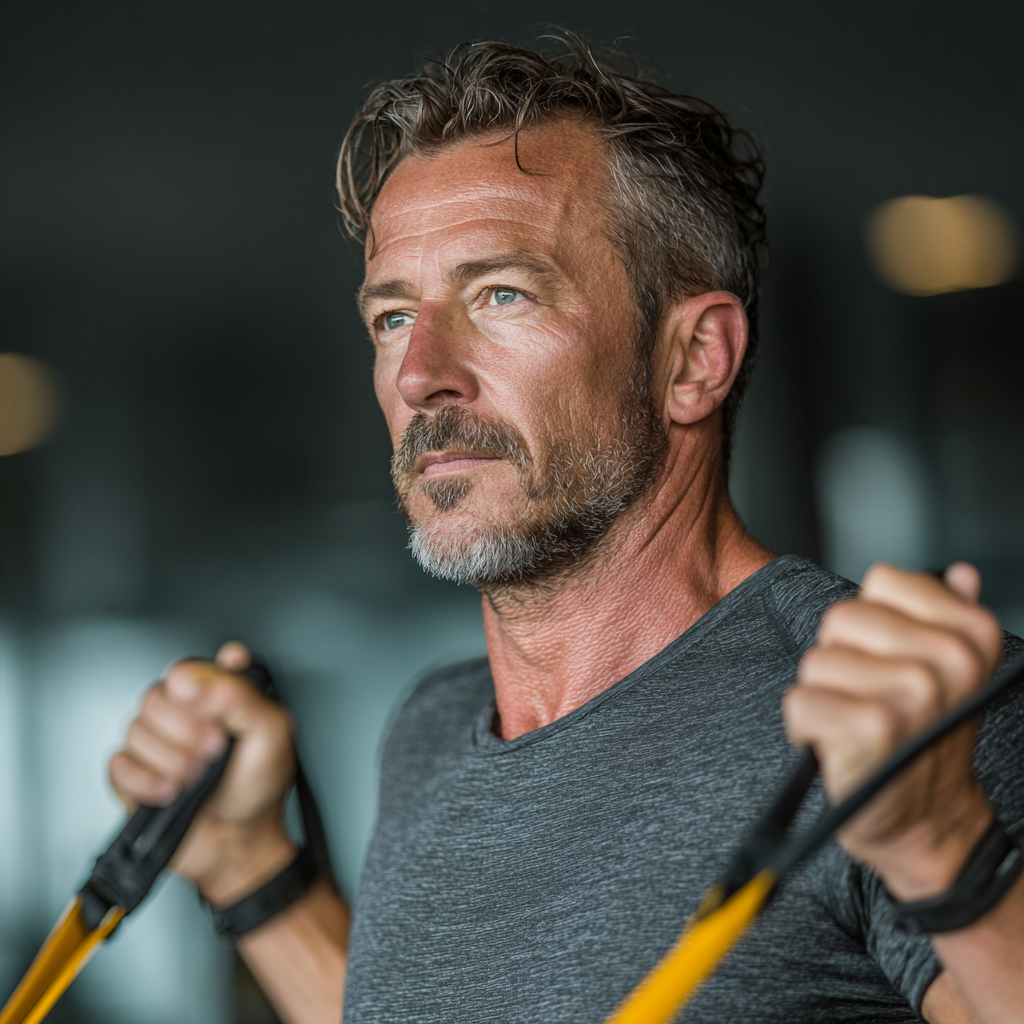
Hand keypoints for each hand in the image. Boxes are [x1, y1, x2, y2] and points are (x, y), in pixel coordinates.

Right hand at [108, 642, 297, 905]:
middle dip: (187, 731)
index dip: (197, 689)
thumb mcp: (271, 733)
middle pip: (155, 697)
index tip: (217, 716)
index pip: (187, 669)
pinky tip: (171, 792)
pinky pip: (118, 764)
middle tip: (214, 752)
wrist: (241, 843)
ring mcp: (154, 744)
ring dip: (172, 760)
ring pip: (135, 730)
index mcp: (215, 694)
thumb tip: (193, 679)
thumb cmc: (260, 786)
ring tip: (197, 778)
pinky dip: (145, 781)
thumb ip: (240, 696)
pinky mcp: (132, 776)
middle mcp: (182, 714)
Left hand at [783, 563, 1003, 899]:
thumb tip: (961, 573)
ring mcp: (914, 694)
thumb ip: (948, 618)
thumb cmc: (924, 741)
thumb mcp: (949, 675)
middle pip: (842, 617)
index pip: (884, 579)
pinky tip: (834, 744)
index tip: (887, 657)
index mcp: (971, 634)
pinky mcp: (874, 729)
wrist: (924, 821)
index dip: (870, 620)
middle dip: (839, 656)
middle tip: (866, 696)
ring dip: (821, 694)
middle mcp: (949, 660)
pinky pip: (799, 701)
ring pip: (816, 660)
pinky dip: (803, 726)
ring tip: (853, 722)